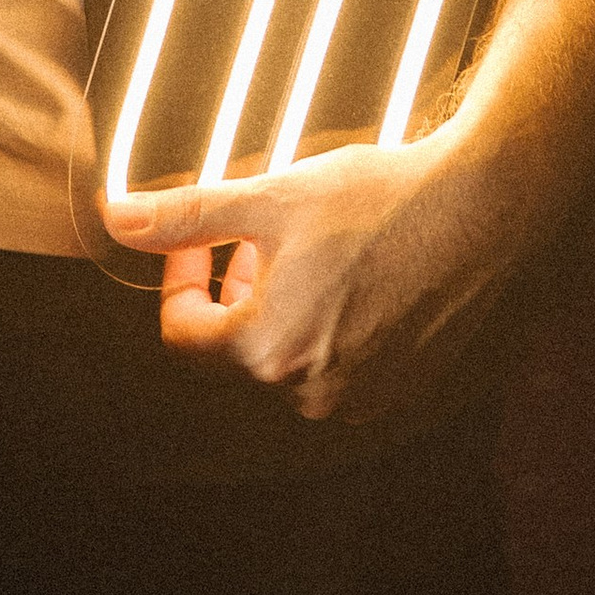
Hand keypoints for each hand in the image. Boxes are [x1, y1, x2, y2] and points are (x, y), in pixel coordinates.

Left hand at [103, 130, 504, 423]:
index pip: (185, 333)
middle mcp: (311, 391)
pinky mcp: (400, 387)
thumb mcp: (269, 198)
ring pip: (290, 354)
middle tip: (260, 233)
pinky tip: (355, 273)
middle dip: (237, 288)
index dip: (181, 278)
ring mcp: (361, 397)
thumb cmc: (376, 200)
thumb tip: (116, 218)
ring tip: (312, 249)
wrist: (479, 209)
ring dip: (284, 306)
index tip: (199, 239)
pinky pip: (340, 363)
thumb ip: (187, 216)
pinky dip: (331, 324)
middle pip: (240, 345)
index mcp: (268, 350)